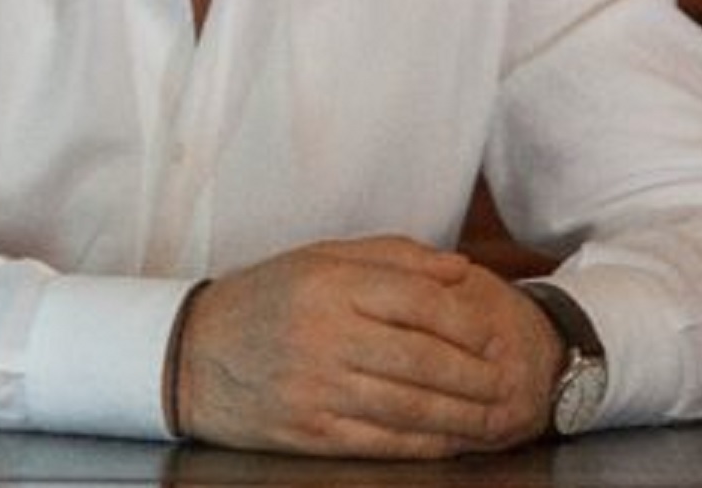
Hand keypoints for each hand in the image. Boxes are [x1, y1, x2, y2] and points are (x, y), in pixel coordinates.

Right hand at [172, 235, 561, 457]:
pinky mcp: (308, 430)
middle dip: (476, 377)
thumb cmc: (266, 299)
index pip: (418, 301)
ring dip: (462, 417)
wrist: (191, 354)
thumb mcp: (320, 258)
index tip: (497, 334)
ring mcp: (316, 386)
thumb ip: (393, 257)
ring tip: (495, 417)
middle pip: (422, 359)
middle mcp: (324, 334)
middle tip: (510, 383)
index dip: (467, 321)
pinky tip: (451, 440)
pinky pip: (382, 441)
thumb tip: (460, 270)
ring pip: (409, 406)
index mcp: (328, 283)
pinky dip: (425, 443)